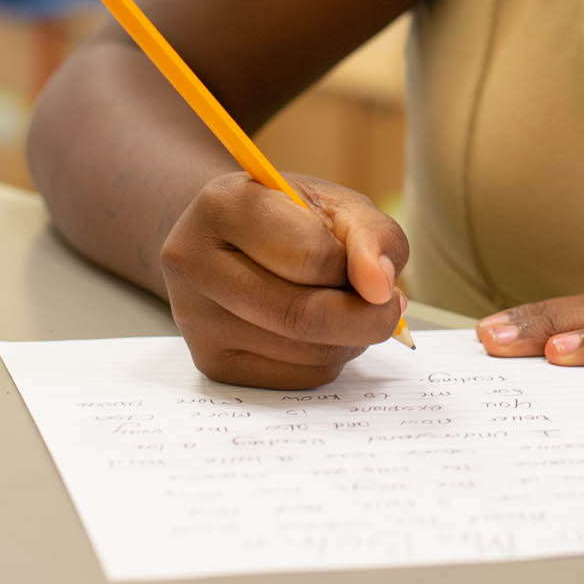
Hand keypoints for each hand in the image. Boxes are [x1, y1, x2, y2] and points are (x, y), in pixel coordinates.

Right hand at [161, 172, 408, 389]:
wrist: (227, 241)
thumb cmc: (286, 217)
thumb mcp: (332, 204)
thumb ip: (370, 235)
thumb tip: (381, 289)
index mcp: (222, 205)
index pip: (310, 256)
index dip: (358, 266)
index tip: (376, 269)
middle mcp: (194, 264)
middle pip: (303, 316)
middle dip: (364, 316)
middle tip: (388, 305)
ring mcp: (197, 321)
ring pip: (307, 354)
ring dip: (349, 337)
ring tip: (344, 306)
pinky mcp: (213, 365)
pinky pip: (300, 379)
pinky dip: (330, 359)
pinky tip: (319, 331)